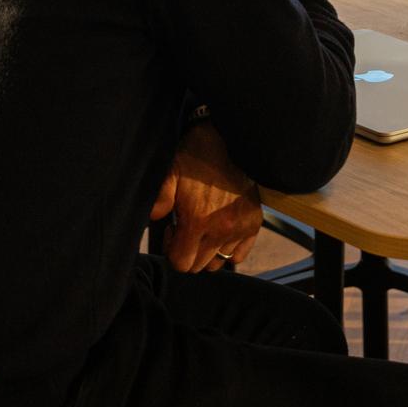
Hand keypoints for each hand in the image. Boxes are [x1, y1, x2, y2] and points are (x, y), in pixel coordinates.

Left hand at [149, 123, 263, 273]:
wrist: (232, 140)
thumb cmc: (197, 156)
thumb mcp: (170, 172)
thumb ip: (158, 200)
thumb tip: (154, 219)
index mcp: (198, 222)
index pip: (181, 263)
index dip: (172, 250)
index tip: (173, 228)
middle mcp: (221, 231)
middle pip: (198, 266)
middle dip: (187, 251)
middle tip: (187, 226)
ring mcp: (240, 229)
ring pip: (218, 263)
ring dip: (207, 252)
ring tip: (204, 228)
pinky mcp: (254, 224)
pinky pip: (239, 255)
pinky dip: (229, 248)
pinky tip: (221, 229)